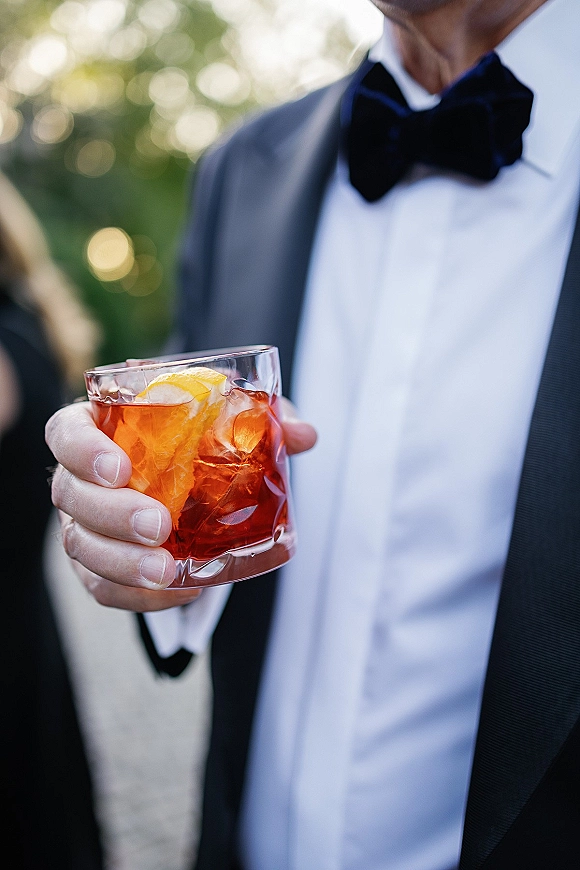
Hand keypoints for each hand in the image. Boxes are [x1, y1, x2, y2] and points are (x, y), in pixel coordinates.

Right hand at [46, 399, 316, 611]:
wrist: (189, 486)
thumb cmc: (196, 443)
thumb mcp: (229, 424)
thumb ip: (263, 421)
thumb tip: (303, 434)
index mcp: (100, 430)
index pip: (66, 434)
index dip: (83, 450)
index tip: (119, 467)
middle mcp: (81, 479)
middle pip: (71, 496)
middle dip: (112, 514)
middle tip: (158, 525)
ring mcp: (84, 525)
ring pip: (81, 548)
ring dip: (122, 562)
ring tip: (166, 569)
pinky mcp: (99, 566)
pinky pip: (104, 588)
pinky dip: (138, 596)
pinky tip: (178, 589)